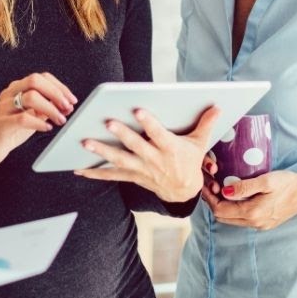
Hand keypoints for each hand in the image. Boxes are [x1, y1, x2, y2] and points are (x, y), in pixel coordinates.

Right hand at [0, 72, 76, 171]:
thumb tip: (67, 105)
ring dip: (51, 108)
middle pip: (35, 80)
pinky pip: (23, 118)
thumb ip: (46, 108)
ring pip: (31, 97)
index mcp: (17, 88)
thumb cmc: (11, 130)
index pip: (41, 77)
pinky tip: (47, 128)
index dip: (59, 86)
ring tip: (60, 120)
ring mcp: (4, 107)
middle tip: (67, 107)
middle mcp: (9, 93)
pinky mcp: (2, 123)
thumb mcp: (31, 115)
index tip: (72, 100)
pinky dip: (39, 122)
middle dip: (56, 93)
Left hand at [74, 106, 219, 202]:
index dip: (149, 123)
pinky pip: (111, 175)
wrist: (184, 191)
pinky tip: (79, 168)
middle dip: (122, 135)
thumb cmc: (189, 162)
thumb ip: (206, 124)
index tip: (138, 111)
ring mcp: (141, 170)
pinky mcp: (132, 177)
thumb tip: (217, 106)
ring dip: (102, 152)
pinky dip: (95, 173)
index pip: (159, 134)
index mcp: (170, 149)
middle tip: (107, 122)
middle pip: (136, 147)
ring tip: (86, 142)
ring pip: (120, 160)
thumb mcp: (200, 143)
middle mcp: (154, 160)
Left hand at [199, 169, 296, 230]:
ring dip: (222, 207)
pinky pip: (241, 219)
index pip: (220, 210)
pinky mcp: (264, 224)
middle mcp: (254, 223)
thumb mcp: (266, 180)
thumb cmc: (287, 184)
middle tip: (211, 185)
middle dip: (213, 202)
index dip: (210, 198)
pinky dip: (233, 209)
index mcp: (252, 213)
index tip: (206, 184)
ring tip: (220, 189)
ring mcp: (259, 225)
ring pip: (231, 220)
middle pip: (223, 217)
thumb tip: (224, 191)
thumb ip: (244, 187)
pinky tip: (234, 196)